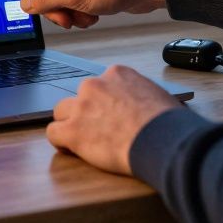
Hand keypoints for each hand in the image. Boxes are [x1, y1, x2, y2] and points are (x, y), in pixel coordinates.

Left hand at [46, 65, 180, 175]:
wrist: (162, 139)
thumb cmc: (168, 122)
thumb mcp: (156, 94)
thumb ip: (139, 93)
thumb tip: (141, 104)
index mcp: (116, 74)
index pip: (100, 85)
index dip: (103, 102)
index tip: (110, 115)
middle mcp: (95, 85)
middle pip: (79, 96)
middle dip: (86, 111)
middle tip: (99, 129)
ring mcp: (81, 107)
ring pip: (61, 111)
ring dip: (70, 124)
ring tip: (83, 139)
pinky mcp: (73, 130)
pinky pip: (54, 133)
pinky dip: (60, 142)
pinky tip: (70, 149)